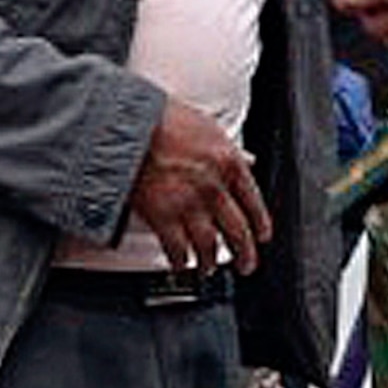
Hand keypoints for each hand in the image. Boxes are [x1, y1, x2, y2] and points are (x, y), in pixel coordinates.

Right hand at [127, 99, 268, 273]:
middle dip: (245, 254)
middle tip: (246, 265)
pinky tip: (180, 265)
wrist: (125, 125)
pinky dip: (180, 261)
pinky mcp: (162, 217)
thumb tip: (249, 159)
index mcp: (228, 163)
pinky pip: (177, 249)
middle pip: (238, 231)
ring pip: (209, 246)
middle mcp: (214, 188)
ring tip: (208, 269)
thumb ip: (230, 148)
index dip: (261, 223)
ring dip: (210, 262)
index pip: (254, 201)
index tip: (262, 236)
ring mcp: (189, 205)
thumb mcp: (206, 126)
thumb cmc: (161, 119)